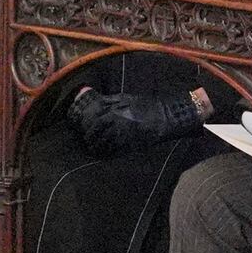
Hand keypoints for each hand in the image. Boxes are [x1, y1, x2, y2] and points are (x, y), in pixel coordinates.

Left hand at [68, 87, 205, 156]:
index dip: (88, 124)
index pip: (95, 117)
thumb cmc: (147, 106)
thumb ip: (111, 100)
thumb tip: (96, 102)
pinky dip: (109, 152)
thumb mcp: (128, 98)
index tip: (85, 129)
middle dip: (90, 137)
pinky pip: (116, 148)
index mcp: (116, 106)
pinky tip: (106, 155)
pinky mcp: (132, 141)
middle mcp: (118, 118)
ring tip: (94, 150)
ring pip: (105, 140)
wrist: (167, 115)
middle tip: (88, 142)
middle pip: (97, 129)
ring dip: (97, 146)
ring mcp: (125, 130)